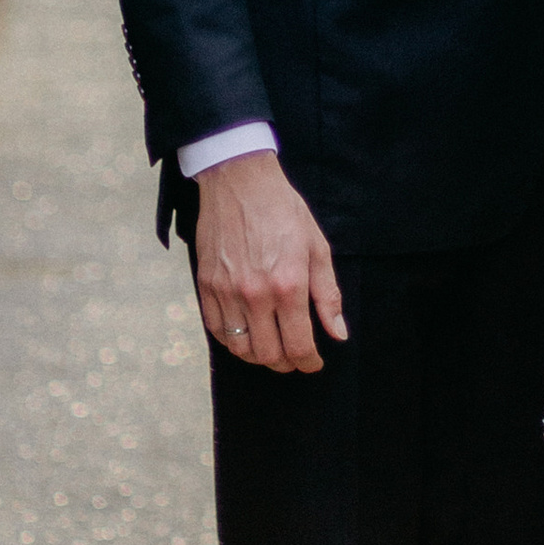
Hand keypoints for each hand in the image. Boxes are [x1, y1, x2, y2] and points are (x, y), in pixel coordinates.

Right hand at [192, 149, 347, 372]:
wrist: (240, 181)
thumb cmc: (283, 210)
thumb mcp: (316, 247)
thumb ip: (327, 295)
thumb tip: (338, 334)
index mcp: (288, 285)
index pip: (298, 346)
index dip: (309, 362)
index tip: (314, 362)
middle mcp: (255, 294)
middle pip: (268, 355)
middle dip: (286, 364)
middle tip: (295, 357)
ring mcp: (226, 291)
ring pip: (240, 348)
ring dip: (258, 357)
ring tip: (271, 348)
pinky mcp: (206, 285)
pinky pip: (216, 330)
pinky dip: (232, 340)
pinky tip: (246, 334)